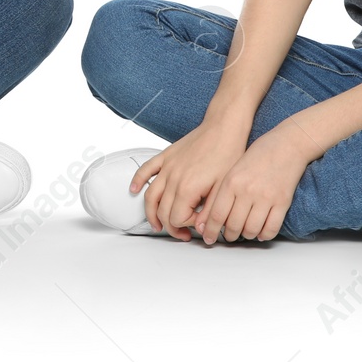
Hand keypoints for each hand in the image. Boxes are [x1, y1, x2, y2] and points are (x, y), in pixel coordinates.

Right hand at [132, 121, 249, 241]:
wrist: (223, 127)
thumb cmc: (228, 154)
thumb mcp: (223, 189)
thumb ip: (210, 213)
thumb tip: (202, 231)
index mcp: (187, 188)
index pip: (176, 218)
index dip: (186, 226)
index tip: (198, 224)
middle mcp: (172, 178)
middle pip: (161, 211)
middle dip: (170, 226)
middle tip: (183, 233)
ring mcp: (167, 166)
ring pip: (149, 196)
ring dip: (150, 213)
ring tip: (157, 225)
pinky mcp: (166, 156)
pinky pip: (146, 170)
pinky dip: (137, 181)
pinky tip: (133, 190)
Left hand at [194, 122, 311, 246]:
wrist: (287, 144)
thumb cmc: (259, 154)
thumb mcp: (233, 168)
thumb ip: (223, 191)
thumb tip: (211, 218)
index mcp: (231, 181)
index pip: (216, 215)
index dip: (210, 230)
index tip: (208, 238)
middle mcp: (247, 191)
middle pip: (233, 226)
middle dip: (229, 235)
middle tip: (228, 236)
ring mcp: (266, 197)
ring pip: (251, 230)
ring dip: (247, 236)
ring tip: (245, 232)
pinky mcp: (282, 202)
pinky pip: (271, 229)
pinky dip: (264, 235)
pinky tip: (261, 232)